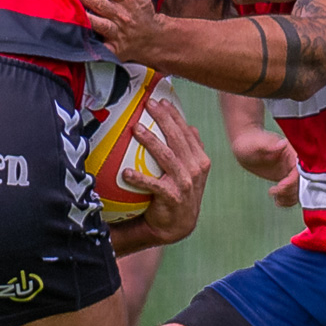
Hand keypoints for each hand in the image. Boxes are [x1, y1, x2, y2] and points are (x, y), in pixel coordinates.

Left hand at [70, 0, 162, 63]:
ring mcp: (117, 31)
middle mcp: (121, 14)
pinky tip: (73, 36)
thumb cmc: (142, 8)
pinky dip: (88, 42)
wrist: (153, 37)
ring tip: (64, 9)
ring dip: (81, 17)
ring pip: (97, 24)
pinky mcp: (113, 47)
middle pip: (98, 4)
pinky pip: (99, 45)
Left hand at [112, 96, 210, 249]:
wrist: (178, 225)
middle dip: (164, 119)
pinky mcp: (173, 197)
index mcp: (200, 159)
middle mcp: (195, 169)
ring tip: (136, 129)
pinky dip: (139, 178)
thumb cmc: (180, 193)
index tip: (161, 100)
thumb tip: (191, 126)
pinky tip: (126, 172)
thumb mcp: (190, 171)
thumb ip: (191, 150)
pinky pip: (153, 185)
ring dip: (151, 141)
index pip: (187, 131)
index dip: (174, 114)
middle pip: (178, 138)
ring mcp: (185, 183)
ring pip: (167, 156)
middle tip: (148, 105)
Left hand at [228, 126, 299, 207]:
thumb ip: (270, 146)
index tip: (279, 186)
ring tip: (277, 200)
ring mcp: (290, 170)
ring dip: (290, 198)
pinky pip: (291, 190)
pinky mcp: (285, 177)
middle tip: (273, 192)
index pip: (300, 170)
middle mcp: (294, 162)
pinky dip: (287, 199)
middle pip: (301, 182)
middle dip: (290, 191)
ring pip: (298, 189)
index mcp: (292, 152)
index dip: (293, 181)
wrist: (244, 145)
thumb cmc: (250, 142)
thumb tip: (283, 143)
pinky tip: (277, 201)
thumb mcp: (258, 144)